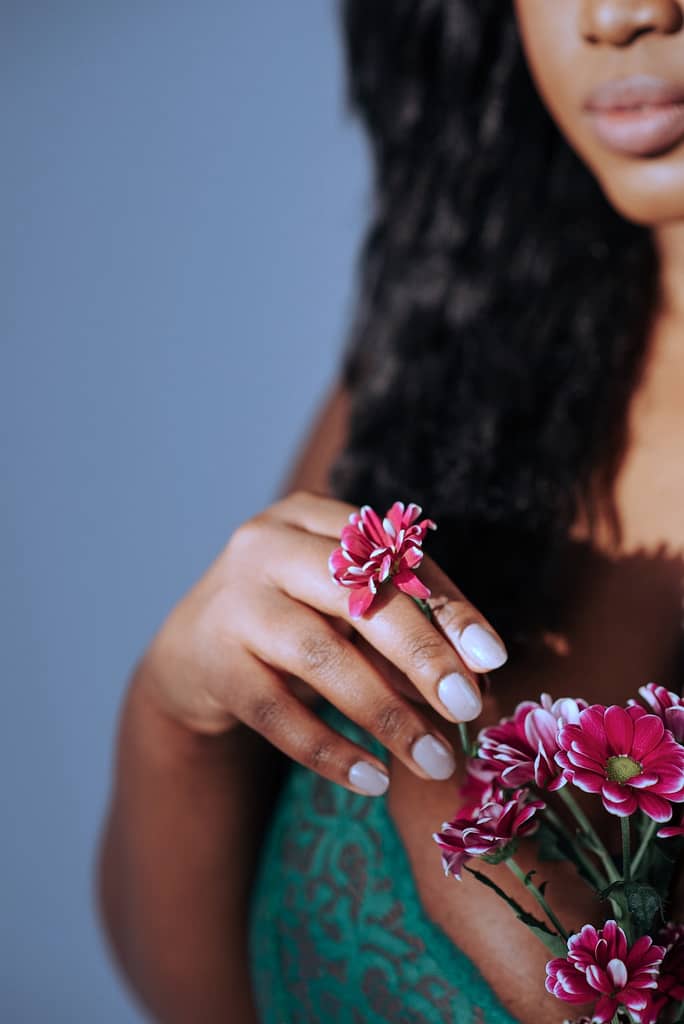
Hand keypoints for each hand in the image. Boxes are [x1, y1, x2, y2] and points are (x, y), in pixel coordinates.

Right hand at [139, 491, 507, 794]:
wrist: (192, 652)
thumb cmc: (293, 621)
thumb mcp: (345, 612)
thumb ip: (405, 635)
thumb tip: (481, 689)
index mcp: (312, 517)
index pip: (392, 556)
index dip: (446, 606)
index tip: (492, 658)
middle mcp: (267, 545)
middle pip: (356, 594)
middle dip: (421, 653)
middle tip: (468, 708)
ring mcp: (233, 600)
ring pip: (320, 654)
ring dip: (386, 714)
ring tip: (434, 760)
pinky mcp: (211, 659)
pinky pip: (276, 712)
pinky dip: (329, 750)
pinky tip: (372, 779)